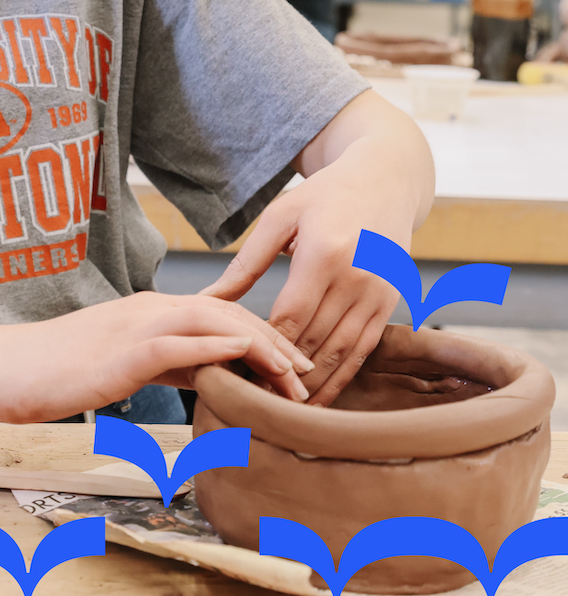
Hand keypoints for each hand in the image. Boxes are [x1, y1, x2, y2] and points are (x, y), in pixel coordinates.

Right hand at [0, 291, 314, 422]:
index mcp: (147, 312)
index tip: (292, 366)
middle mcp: (147, 310)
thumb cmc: (53, 373)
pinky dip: (217, 346)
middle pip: (227, 313)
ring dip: (259, 346)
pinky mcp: (121, 351)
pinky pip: (179, 343)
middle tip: (309, 373)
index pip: (218, 315)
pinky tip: (245, 358)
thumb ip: (165, 366)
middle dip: (274, 341)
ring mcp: (134, 326)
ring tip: (292, 374)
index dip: (261, 337)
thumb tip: (208, 377)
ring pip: (213, 322)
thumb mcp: (121, 368)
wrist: (1, 369)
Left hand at [204, 91, 433, 406]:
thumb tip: (206, 300)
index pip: (288, 319)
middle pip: (313, 342)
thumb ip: (245, 265)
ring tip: (277, 414)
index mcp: (323, 255)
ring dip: (311, 388)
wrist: (385, 180)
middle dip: (281, 376)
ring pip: (340, 355)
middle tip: (247, 405)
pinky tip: (316, 400)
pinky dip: (340, 379)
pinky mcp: (390, 305)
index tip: (232, 373)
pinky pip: (362, 352)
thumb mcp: (279, 218)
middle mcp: (357, 278)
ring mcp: (378, 294)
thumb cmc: (324, 196)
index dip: (262, 349)